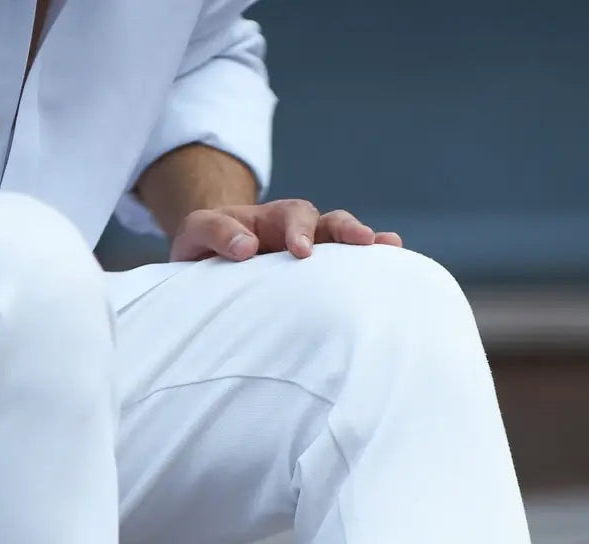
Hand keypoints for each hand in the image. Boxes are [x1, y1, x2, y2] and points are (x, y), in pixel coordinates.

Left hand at [170, 198, 402, 262]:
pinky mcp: (318, 282)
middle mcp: (299, 233)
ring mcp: (314, 257)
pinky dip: (368, 270)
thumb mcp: (197, 232)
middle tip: (362, 242)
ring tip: (390, 248)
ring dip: (367, 245)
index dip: (298, 230)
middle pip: (328, 222)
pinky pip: (345, 274)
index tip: (301, 251)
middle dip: (345, 230)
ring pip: (344, 245)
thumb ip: (215, 233)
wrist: (210, 264)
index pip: (291, 216)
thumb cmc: (205, 247)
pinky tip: (391, 274)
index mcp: (271, 220)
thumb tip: (246, 248)